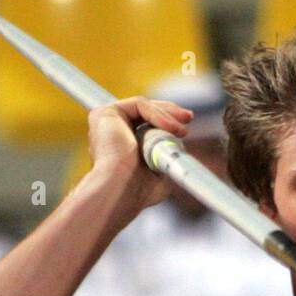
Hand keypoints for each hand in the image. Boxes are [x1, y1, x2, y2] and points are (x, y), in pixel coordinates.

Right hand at [86, 96, 192, 215]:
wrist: (121, 189)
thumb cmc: (137, 191)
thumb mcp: (159, 173)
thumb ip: (165, 158)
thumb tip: (178, 149)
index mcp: (120, 147)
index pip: (145, 127)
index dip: (166, 123)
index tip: (184, 129)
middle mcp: (111, 132)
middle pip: (144, 113)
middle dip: (170, 113)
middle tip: (188, 118)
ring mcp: (107, 121)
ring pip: (144, 107)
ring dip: (167, 116)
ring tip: (182, 131)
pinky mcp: (107, 113)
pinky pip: (139, 104)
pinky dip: (157, 114)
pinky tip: (170, 128)